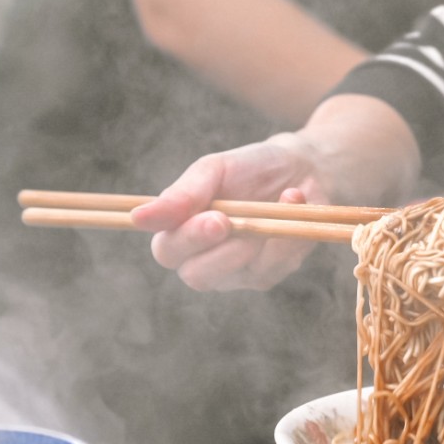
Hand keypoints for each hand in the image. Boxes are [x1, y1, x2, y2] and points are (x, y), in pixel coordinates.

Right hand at [132, 95, 419, 290]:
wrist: (305, 168)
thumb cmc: (251, 167)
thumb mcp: (215, 170)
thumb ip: (181, 195)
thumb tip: (137, 218)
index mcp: (182, 231)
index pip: (167, 250)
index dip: (185, 240)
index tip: (212, 218)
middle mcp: (205, 258)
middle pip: (197, 275)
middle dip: (219, 250)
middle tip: (235, 221)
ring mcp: (238, 272)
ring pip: (239, 274)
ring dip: (261, 237)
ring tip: (281, 199)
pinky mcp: (270, 274)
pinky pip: (275, 267)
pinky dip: (288, 236)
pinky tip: (294, 204)